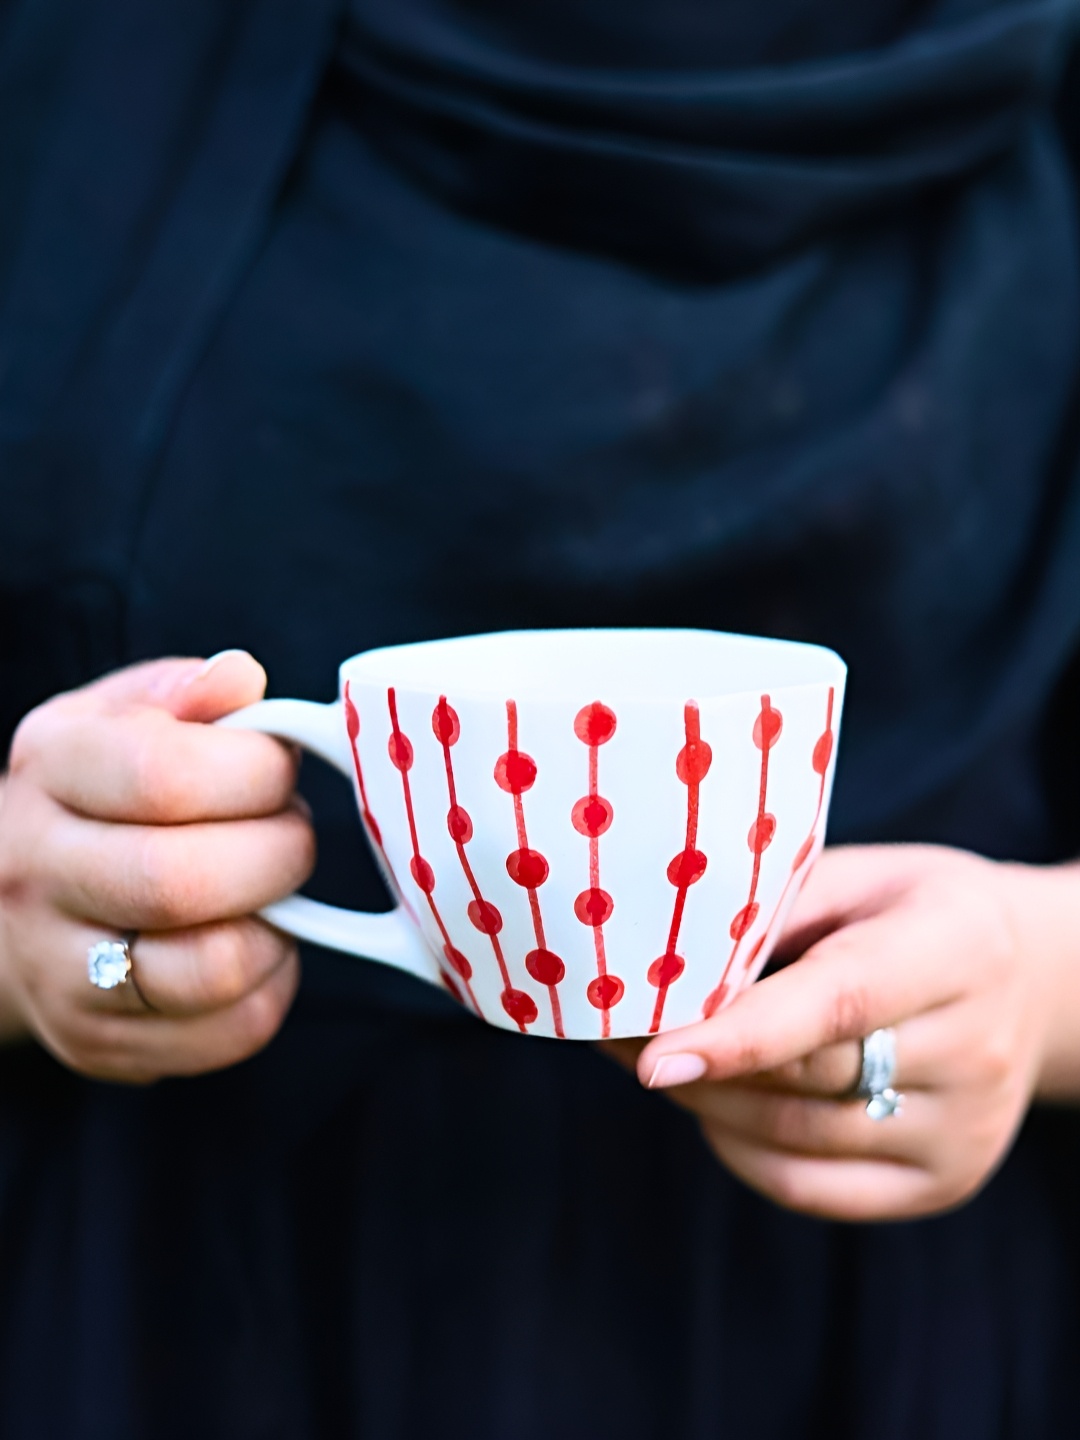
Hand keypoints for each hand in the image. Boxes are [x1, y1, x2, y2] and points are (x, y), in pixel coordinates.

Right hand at [0, 652, 314, 1080]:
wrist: (12, 899)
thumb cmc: (101, 793)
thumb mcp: (125, 716)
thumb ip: (190, 693)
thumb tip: (240, 679)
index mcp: (51, 768)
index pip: (163, 777)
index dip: (255, 773)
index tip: (280, 769)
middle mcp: (36, 873)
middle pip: (182, 882)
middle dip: (278, 855)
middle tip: (293, 835)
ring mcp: (59, 970)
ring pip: (210, 970)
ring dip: (277, 928)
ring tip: (270, 893)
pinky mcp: (100, 1042)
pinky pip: (231, 1031)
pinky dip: (272, 987)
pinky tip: (256, 944)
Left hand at [607, 845, 1079, 1220]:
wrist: (1033, 981)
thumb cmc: (915, 911)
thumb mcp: (862, 875)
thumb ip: (777, 908)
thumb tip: (663, 952)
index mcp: (958, 947)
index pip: (838, 1003)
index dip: (739, 1034)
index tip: (649, 1056)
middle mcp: (976, 1048)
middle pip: (808, 1077)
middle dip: (696, 1062)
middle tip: (613, 1032)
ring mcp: (968, 1128)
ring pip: (799, 1137)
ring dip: (706, 1104)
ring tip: (649, 1061)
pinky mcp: (947, 1181)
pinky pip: (814, 1188)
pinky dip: (742, 1150)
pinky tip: (708, 1104)